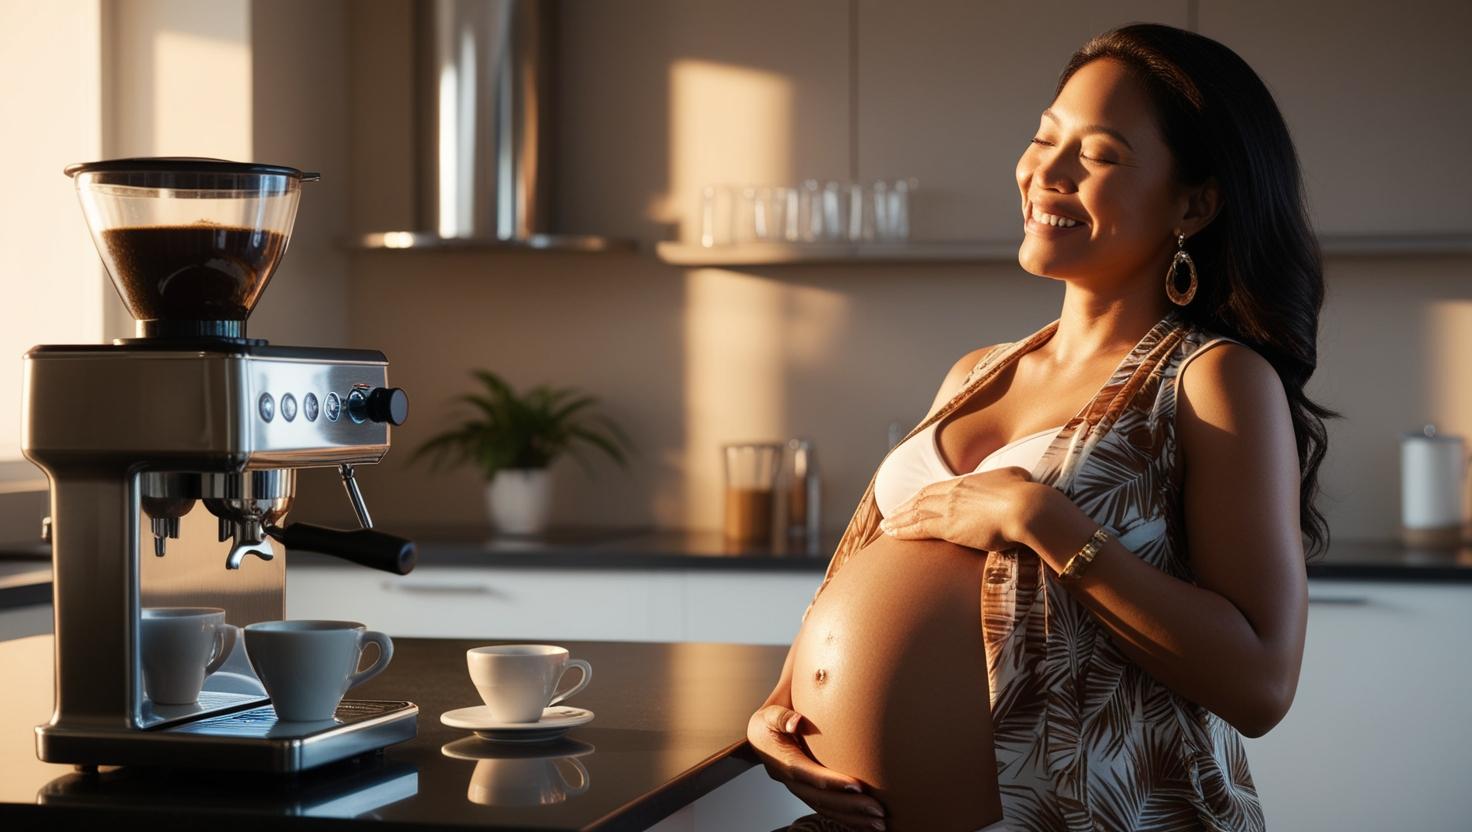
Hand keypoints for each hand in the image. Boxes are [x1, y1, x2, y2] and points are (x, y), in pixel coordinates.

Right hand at [747, 704, 886, 829]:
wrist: (759, 736)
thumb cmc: (768, 722)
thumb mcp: (768, 714)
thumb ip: (781, 716)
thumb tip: (796, 721)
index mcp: (781, 760)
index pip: (808, 774)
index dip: (832, 782)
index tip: (858, 786)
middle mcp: (790, 780)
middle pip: (820, 798)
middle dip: (850, 807)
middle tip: (879, 812)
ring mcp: (798, 788)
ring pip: (825, 808)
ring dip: (852, 818)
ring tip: (879, 824)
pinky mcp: (807, 791)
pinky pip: (826, 808)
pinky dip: (846, 818)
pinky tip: (866, 823)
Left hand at [878, 466, 1037, 550]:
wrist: (1028, 508)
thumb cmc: (1028, 495)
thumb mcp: (1016, 478)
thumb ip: (1007, 479)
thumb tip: (1015, 477)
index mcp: (969, 481)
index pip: (938, 488)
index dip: (924, 495)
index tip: (913, 501)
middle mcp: (954, 492)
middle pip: (922, 499)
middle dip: (905, 507)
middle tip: (892, 514)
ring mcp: (949, 508)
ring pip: (915, 512)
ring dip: (898, 519)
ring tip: (886, 526)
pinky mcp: (948, 526)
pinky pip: (918, 528)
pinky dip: (902, 530)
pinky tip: (890, 533)